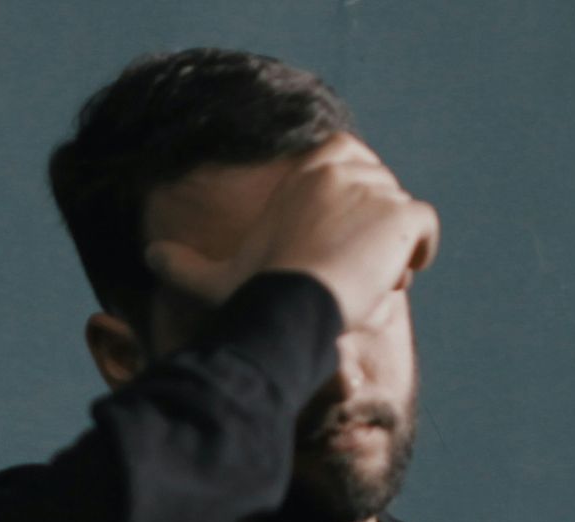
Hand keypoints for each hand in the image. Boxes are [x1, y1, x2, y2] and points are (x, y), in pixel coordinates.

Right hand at [145, 134, 439, 329]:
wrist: (291, 303)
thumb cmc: (254, 292)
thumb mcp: (215, 276)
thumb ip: (183, 265)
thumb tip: (148, 257)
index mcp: (308, 169)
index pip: (351, 164)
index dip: (350, 203)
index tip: (337, 242)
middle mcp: (343, 167)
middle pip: (380, 193)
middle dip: (372, 230)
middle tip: (349, 272)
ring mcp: (376, 187)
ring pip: (401, 217)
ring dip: (391, 250)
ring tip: (365, 284)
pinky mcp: (402, 214)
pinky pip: (426, 228)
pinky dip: (419, 251)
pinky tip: (395, 277)